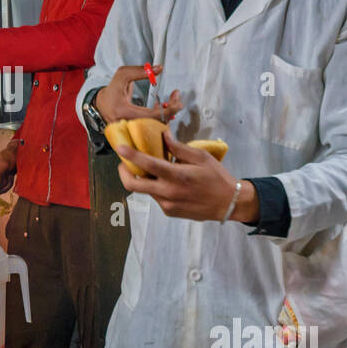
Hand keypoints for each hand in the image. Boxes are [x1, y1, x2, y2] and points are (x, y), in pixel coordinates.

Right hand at [94, 64, 183, 122]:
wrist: (101, 105)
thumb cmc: (112, 90)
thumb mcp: (122, 75)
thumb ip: (139, 71)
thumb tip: (159, 68)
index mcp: (123, 112)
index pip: (151, 116)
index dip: (167, 111)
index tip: (178, 103)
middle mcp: (127, 124)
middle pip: (155, 124)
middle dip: (170, 112)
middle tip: (178, 101)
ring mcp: (131, 130)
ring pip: (155, 127)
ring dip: (167, 115)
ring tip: (173, 102)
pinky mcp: (136, 131)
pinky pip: (152, 128)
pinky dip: (161, 118)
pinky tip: (163, 108)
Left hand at [115, 133, 258, 222]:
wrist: (227, 203)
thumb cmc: (216, 177)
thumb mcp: (201, 157)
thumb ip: (179, 148)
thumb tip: (163, 136)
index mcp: (177, 176)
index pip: (147, 165)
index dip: (131, 155)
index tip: (119, 148)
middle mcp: (168, 192)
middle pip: (133, 184)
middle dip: (123, 172)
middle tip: (124, 162)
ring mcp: (167, 204)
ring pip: (144, 190)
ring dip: (141, 179)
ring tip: (148, 169)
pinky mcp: (169, 212)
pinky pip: (155, 197)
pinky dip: (154, 187)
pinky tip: (164, 181)